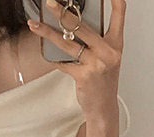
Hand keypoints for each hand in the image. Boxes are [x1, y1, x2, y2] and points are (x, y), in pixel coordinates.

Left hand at [28, 0, 125, 124]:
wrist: (103, 109)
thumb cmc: (103, 81)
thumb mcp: (106, 58)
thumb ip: (96, 41)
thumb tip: (70, 23)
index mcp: (116, 44)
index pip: (119, 15)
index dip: (115, 1)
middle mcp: (108, 52)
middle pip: (82, 26)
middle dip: (63, 12)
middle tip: (50, 2)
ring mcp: (96, 64)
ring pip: (67, 42)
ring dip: (48, 32)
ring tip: (34, 24)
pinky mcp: (84, 76)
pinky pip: (63, 63)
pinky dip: (54, 59)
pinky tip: (46, 52)